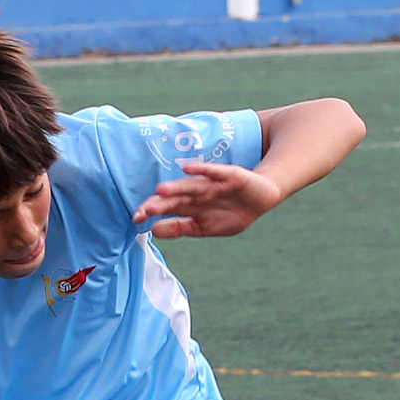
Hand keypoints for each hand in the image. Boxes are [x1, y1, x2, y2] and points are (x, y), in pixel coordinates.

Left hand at [132, 160, 281, 237]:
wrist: (262, 196)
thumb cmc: (231, 212)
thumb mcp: (205, 227)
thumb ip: (181, 228)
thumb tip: (154, 230)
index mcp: (191, 206)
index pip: (168, 208)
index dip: (153, 212)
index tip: (136, 219)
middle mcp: (198, 194)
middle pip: (176, 198)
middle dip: (161, 203)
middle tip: (144, 209)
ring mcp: (214, 184)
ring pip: (192, 186)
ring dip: (177, 187)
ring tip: (160, 190)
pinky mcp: (230, 176)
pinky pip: (215, 172)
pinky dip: (202, 170)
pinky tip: (188, 168)